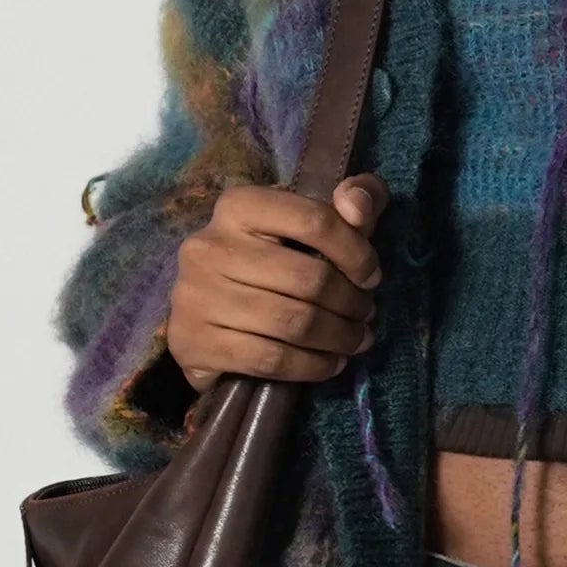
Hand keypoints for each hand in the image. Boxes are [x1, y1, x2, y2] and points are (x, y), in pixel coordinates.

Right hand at [166, 176, 387, 391]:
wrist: (201, 320)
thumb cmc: (266, 265)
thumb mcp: (309, 225)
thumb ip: (352, 200)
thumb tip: (358, 204)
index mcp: (238, 206)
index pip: (314, 220)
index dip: (356, 252)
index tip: (371, 277)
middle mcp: (210, 246)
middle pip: (309, 279)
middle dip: (351, 302)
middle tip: (365, 314)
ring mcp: (197, 296)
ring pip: (294, 323)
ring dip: (339, 337)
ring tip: (355, 339)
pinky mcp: (196, 342)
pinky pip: (272, 359)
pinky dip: (313, 366)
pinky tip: (331, 364)